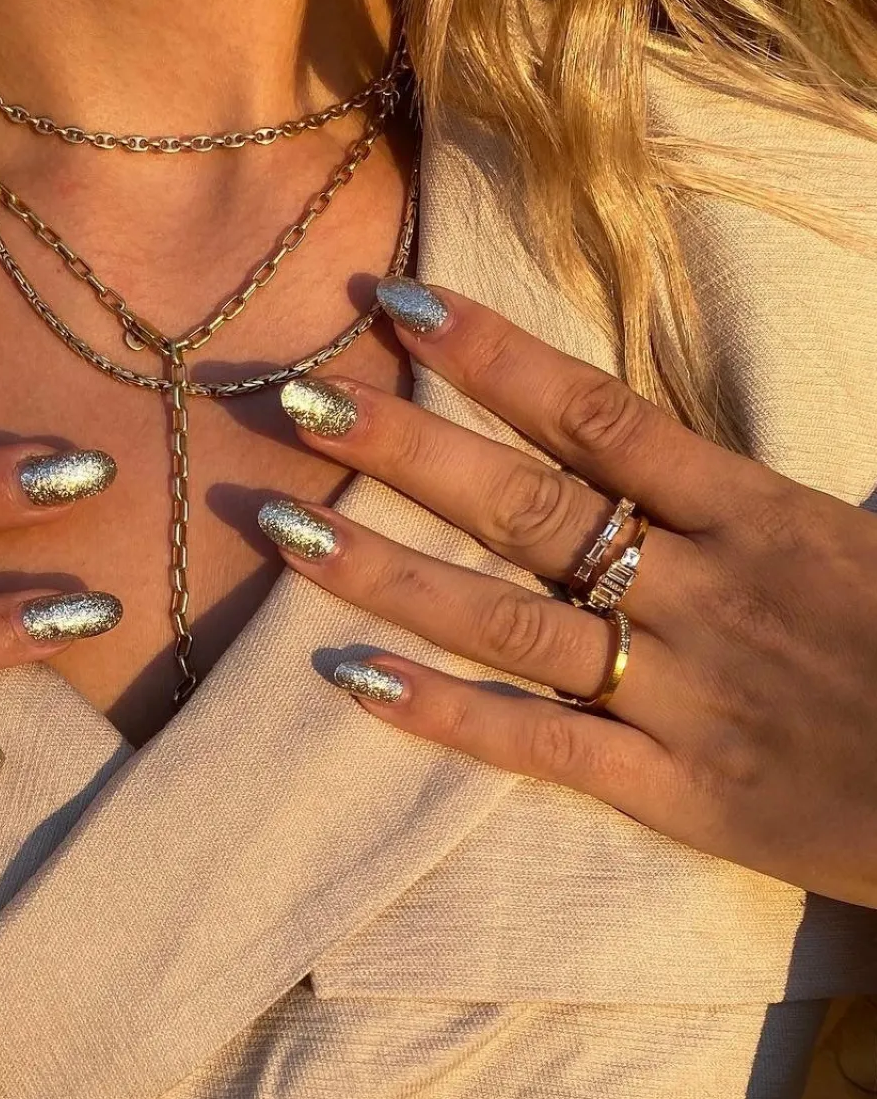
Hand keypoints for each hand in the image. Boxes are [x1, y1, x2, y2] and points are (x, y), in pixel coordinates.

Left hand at [262, 280, 876, 908]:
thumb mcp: (860, 539)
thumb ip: (755, 497)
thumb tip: (650, 447)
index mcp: (762, 514)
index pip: (599, 414)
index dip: (490, 354)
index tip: (391, 304)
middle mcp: (707, 590)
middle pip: (527, 502)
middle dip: (401, 447)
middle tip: (291, 397)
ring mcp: (687, 693)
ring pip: (510, 617)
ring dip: (386, 570)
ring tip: (278, 526)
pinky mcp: (686, 794)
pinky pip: (544, 747)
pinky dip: (446, 714)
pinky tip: (352, 679)